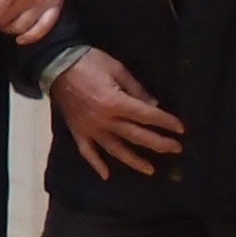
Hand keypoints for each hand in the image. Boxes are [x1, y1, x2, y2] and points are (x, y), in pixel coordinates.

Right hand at [51, 49, 187, 179]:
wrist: (54, 63)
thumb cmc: (87, 61)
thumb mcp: (116, 68)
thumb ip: (136, 89)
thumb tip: (153, 106)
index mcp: (115, 102)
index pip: (147, 116)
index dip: (166, 122)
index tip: (181, 128)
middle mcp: (104, 120)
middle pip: (136, 136)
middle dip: (159, 143)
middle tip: (176, 149)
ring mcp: (90, 128)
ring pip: (115, 149)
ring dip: (134, 161)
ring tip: (150, 170)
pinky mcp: (77, 130)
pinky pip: (86, 151)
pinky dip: (96, 164)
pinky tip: (106, 175)